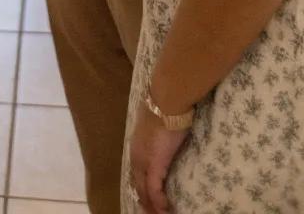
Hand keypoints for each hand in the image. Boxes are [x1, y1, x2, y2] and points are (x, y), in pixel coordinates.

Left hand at [128, 98, 188, 212]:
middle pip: (137, 186)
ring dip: (152, 206)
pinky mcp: (154, 163)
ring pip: (143, 191)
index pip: (136, 174)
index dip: (141, 189)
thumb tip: (164, 137)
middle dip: (144, 202)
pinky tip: (164, 209)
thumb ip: (157, 134)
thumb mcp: (158, 124)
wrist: (167, 100)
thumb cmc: (166, 107)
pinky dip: (158, 202)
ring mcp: (143, 160)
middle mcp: (135, 155)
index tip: (147, 201)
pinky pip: (153, 189)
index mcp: (136, 146)